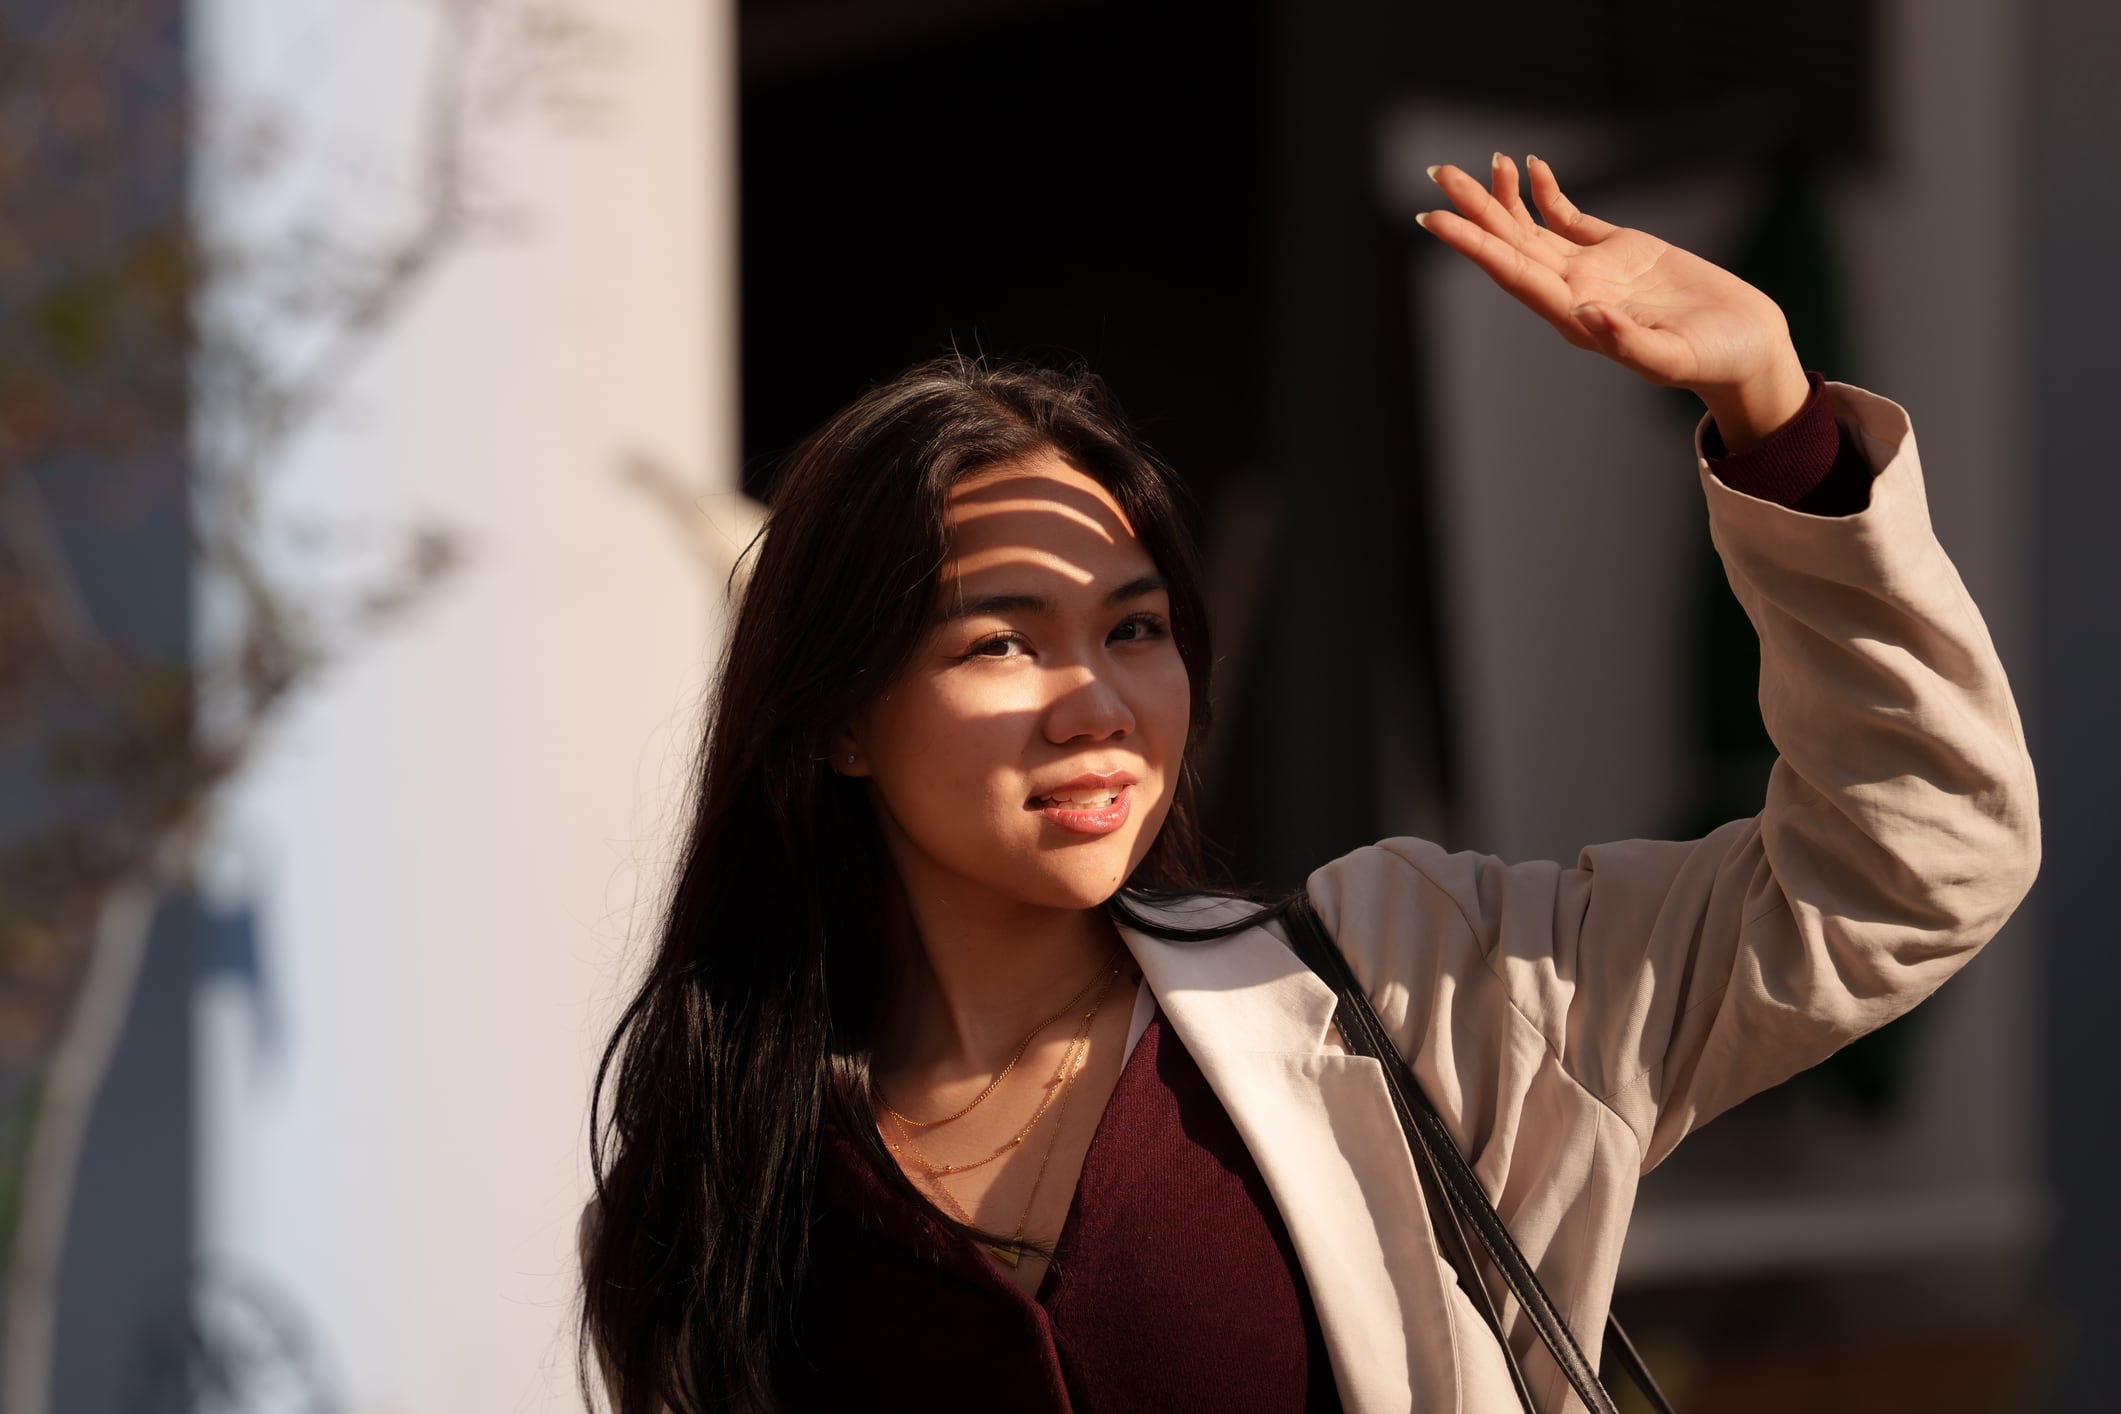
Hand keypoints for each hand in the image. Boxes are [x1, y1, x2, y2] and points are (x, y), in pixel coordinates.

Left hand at [1417, 153, 1809, 451]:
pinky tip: (1532, 167)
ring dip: (1504, 197)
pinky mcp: (1621, 249)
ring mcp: (1593, 269)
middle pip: (1510, 246)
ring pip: (1532, 229)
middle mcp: (1573, 292)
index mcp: (1575, 318)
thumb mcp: (1673, 357)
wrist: (1748, 347)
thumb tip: (1586, 314)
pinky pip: (1570, 218)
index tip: (1434, 219)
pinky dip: (1548, 194)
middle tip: (1439, 174)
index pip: (1512, 274)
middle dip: (1474, 210)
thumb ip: (1628, 342)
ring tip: (1481, 162)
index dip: (1472, 245)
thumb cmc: (1714, 360)